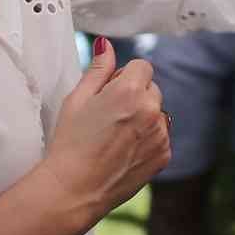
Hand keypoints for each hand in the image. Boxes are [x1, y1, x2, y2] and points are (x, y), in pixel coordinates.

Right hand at [41, 40, 170, 219]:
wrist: (74, 189)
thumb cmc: (71, 142)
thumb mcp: (77, 99)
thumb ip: (98, 69)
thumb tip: (106, 45)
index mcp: (130, 90)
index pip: (142, 66)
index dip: (124, 78)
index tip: (109, 94)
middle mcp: (151, 110)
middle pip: (152, 88)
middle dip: (135, 96)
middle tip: (109, 117)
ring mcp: (161, 134)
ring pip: (158, 113)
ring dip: (144, 118)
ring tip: (115, 137)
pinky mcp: (164, 155)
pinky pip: (161, 136)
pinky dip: (148, 140)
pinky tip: (124, 151)